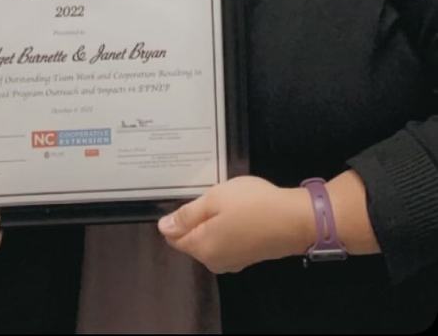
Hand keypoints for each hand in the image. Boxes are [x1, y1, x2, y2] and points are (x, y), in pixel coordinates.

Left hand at [158, 175, 313, 273]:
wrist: (295, 220)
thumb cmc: (252, 204)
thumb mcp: (214, 199)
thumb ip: (187, 215)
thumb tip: (163, 227)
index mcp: (202, 248)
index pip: (174, 237)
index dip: (176, 217)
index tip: (190, 198)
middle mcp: (214, 262)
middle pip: (191, 240)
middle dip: (195, 219)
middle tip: (212, 196)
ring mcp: (232, 262)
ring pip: (209, 240)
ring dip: (211, 222)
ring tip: (225, 201)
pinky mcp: (247, 258)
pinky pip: (225, 242)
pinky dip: (225, 228)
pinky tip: (237, 213)